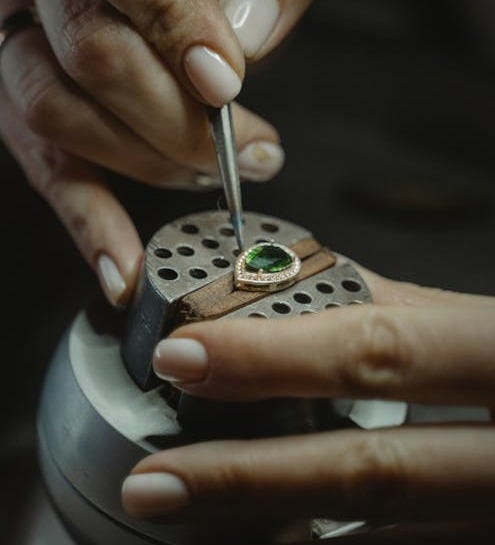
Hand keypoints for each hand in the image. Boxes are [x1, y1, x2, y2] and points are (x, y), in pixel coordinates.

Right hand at [0, 0, 316, 305]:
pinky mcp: (20, 110)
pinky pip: (50, 171)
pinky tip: (125, 271)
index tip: (224, 84)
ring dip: (154, 163)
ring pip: (60, 117)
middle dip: (183, 123)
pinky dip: (90, 225)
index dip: (177, 33)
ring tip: (214, 173)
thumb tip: (247, 40)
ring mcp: (17, 50)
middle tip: (249, 150)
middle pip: (94, 60)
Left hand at [121, 260, 494, 533]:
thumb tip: (300, 290)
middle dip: (249, 478)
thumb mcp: (485, 325)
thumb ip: (400, 311)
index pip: (377, 349)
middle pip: (372, 467)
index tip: (183, 355)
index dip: (273, 357)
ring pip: (385, 534)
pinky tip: (289, 540)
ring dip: (281, 529)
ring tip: (195, 520)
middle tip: (156, 482)